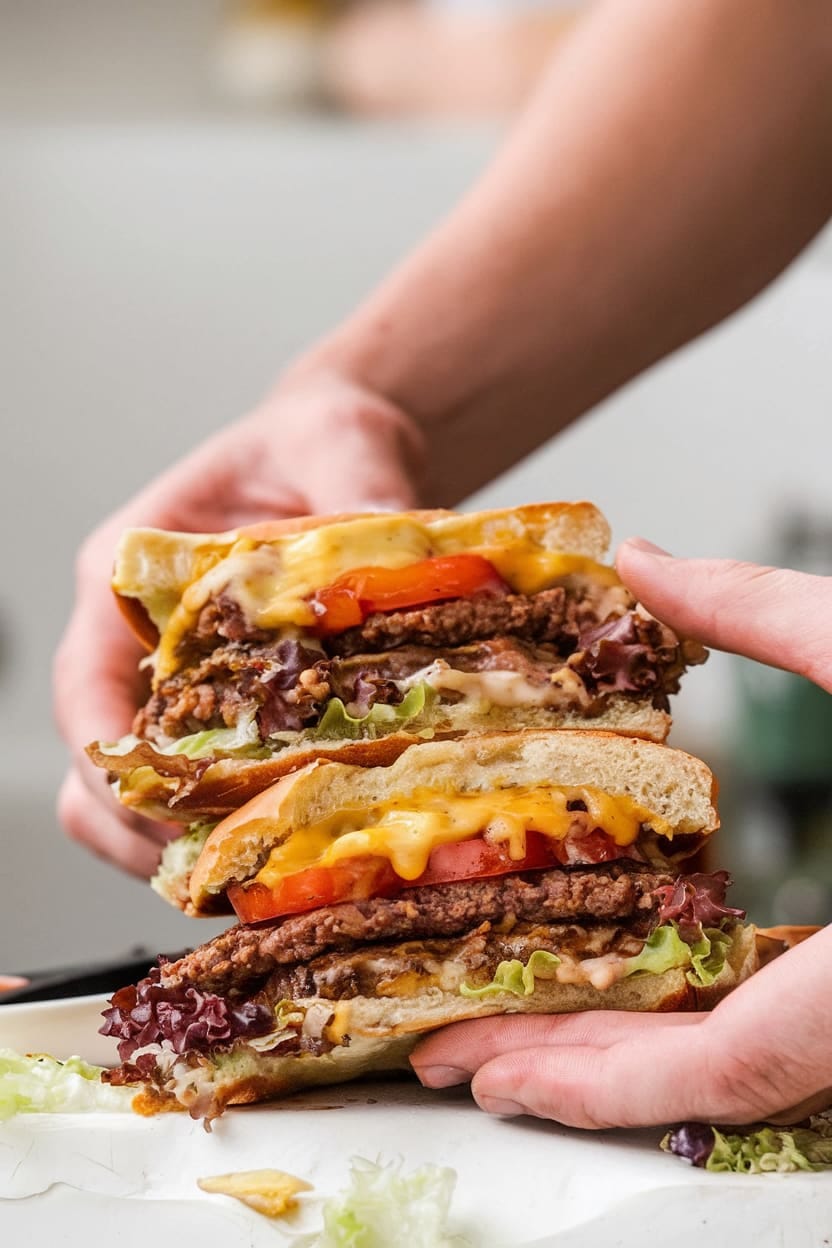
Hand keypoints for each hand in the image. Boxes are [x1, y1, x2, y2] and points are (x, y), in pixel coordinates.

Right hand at [53, 367, 422, 875]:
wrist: (345, 451)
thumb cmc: (315, 436)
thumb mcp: (338, 441)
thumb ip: (360, 491)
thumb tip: (406, 553)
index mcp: (126, 572)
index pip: (82, 687)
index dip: (108, 763)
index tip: (158, 812)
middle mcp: (138, 640)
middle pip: (99, 768)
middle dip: (146, 833)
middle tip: (225, 870)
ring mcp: (181, 684)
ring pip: (140, 797)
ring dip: (183, 849)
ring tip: (255, 880)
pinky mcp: (232, 711)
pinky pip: (208, 790)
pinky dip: (234, 829)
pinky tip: (292, 846)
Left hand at [412, 540, 831, 1126]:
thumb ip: (763, 609)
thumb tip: (642, 558)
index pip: (735, 1060)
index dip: (602, 1078)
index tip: (496, 1074)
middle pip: (722, 1085)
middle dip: (583, 1080)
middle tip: (465, 1058)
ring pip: (756, 1075)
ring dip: (634, 1064)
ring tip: (520, 1042)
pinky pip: (793, 1039)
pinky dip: (704, 1035)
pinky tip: (638, 1005)